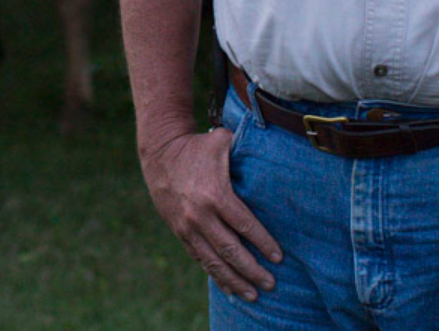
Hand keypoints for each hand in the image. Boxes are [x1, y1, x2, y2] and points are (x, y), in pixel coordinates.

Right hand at [139, 128, 282, 302]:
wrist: (160, 152)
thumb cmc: (198, 146)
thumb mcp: (223, 143)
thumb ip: (247, 151)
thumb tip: (275, 152)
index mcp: (215, 194)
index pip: (245, 226)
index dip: (264, 243)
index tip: (279, 258)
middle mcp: (200, 215)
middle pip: (231, 250)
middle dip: (253, 270)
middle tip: (271, 284)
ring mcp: (188, 226)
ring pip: (214, 261)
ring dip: (235, 280)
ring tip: (254, 294)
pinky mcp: (180, 231)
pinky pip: (199, 258)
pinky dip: (215, 274)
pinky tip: (229, 287)